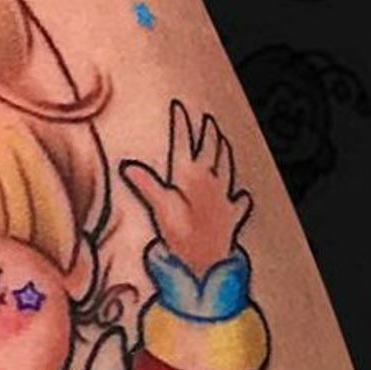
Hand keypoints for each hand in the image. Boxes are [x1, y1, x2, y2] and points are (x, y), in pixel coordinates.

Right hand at [120, 101, 253, 282]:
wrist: (208, 262)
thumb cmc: (183, 234)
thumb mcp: (160, 206)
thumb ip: (146, 184)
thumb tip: (127, 166)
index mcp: (191, 174)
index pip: (184, 142)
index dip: (181, 124)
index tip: (179, 107)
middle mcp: (211, 181)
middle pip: (210, 150)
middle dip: (207, 133)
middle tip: (207, 120)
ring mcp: (224, 198)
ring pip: (226, 168)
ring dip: (224, 153)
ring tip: (223, 142)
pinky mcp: (232, 218)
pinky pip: (239, 205)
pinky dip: (241, 200)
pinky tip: (243, 198)